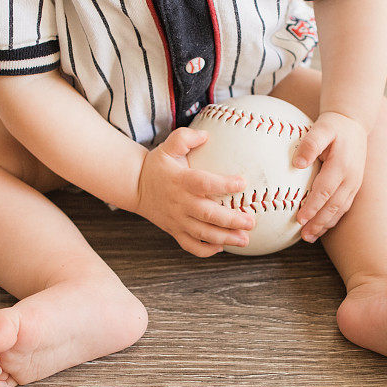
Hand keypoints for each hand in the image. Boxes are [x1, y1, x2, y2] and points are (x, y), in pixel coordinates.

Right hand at [135, 126, 255, 257]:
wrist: (135, 187)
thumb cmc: (158, 165)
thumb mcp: (169, 146)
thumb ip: (185, 137)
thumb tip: (206, 135)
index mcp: (182, 181)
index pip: (204, 183)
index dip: (224, 184)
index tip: (242, 182)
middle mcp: (180, 203)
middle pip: (208, 214)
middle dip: (231, 220)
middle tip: (251, 221)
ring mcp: (177, 220)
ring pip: (202, 234)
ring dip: (225, 238)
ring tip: (244, 239)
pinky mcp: (174, 231)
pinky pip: (190, 246)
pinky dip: (205, 250)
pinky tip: (222, 247)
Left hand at [292, 111, 367, 241]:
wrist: (354, 122)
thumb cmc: (333, 125)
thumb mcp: (321, 128)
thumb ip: (310, 144)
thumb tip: (297, 163)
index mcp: (342, 165)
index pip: (325, 191)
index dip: (313, 207)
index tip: (299, 219)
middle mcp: (351, 177)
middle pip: (333, 206)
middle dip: (319, 222)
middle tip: (304, 236)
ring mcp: (355, 182)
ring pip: (340, 209)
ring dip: (325, 224)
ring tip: (310, 237)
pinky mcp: (354, 185)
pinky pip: (344, 205)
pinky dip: (333, 218)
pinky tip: (321, 225)